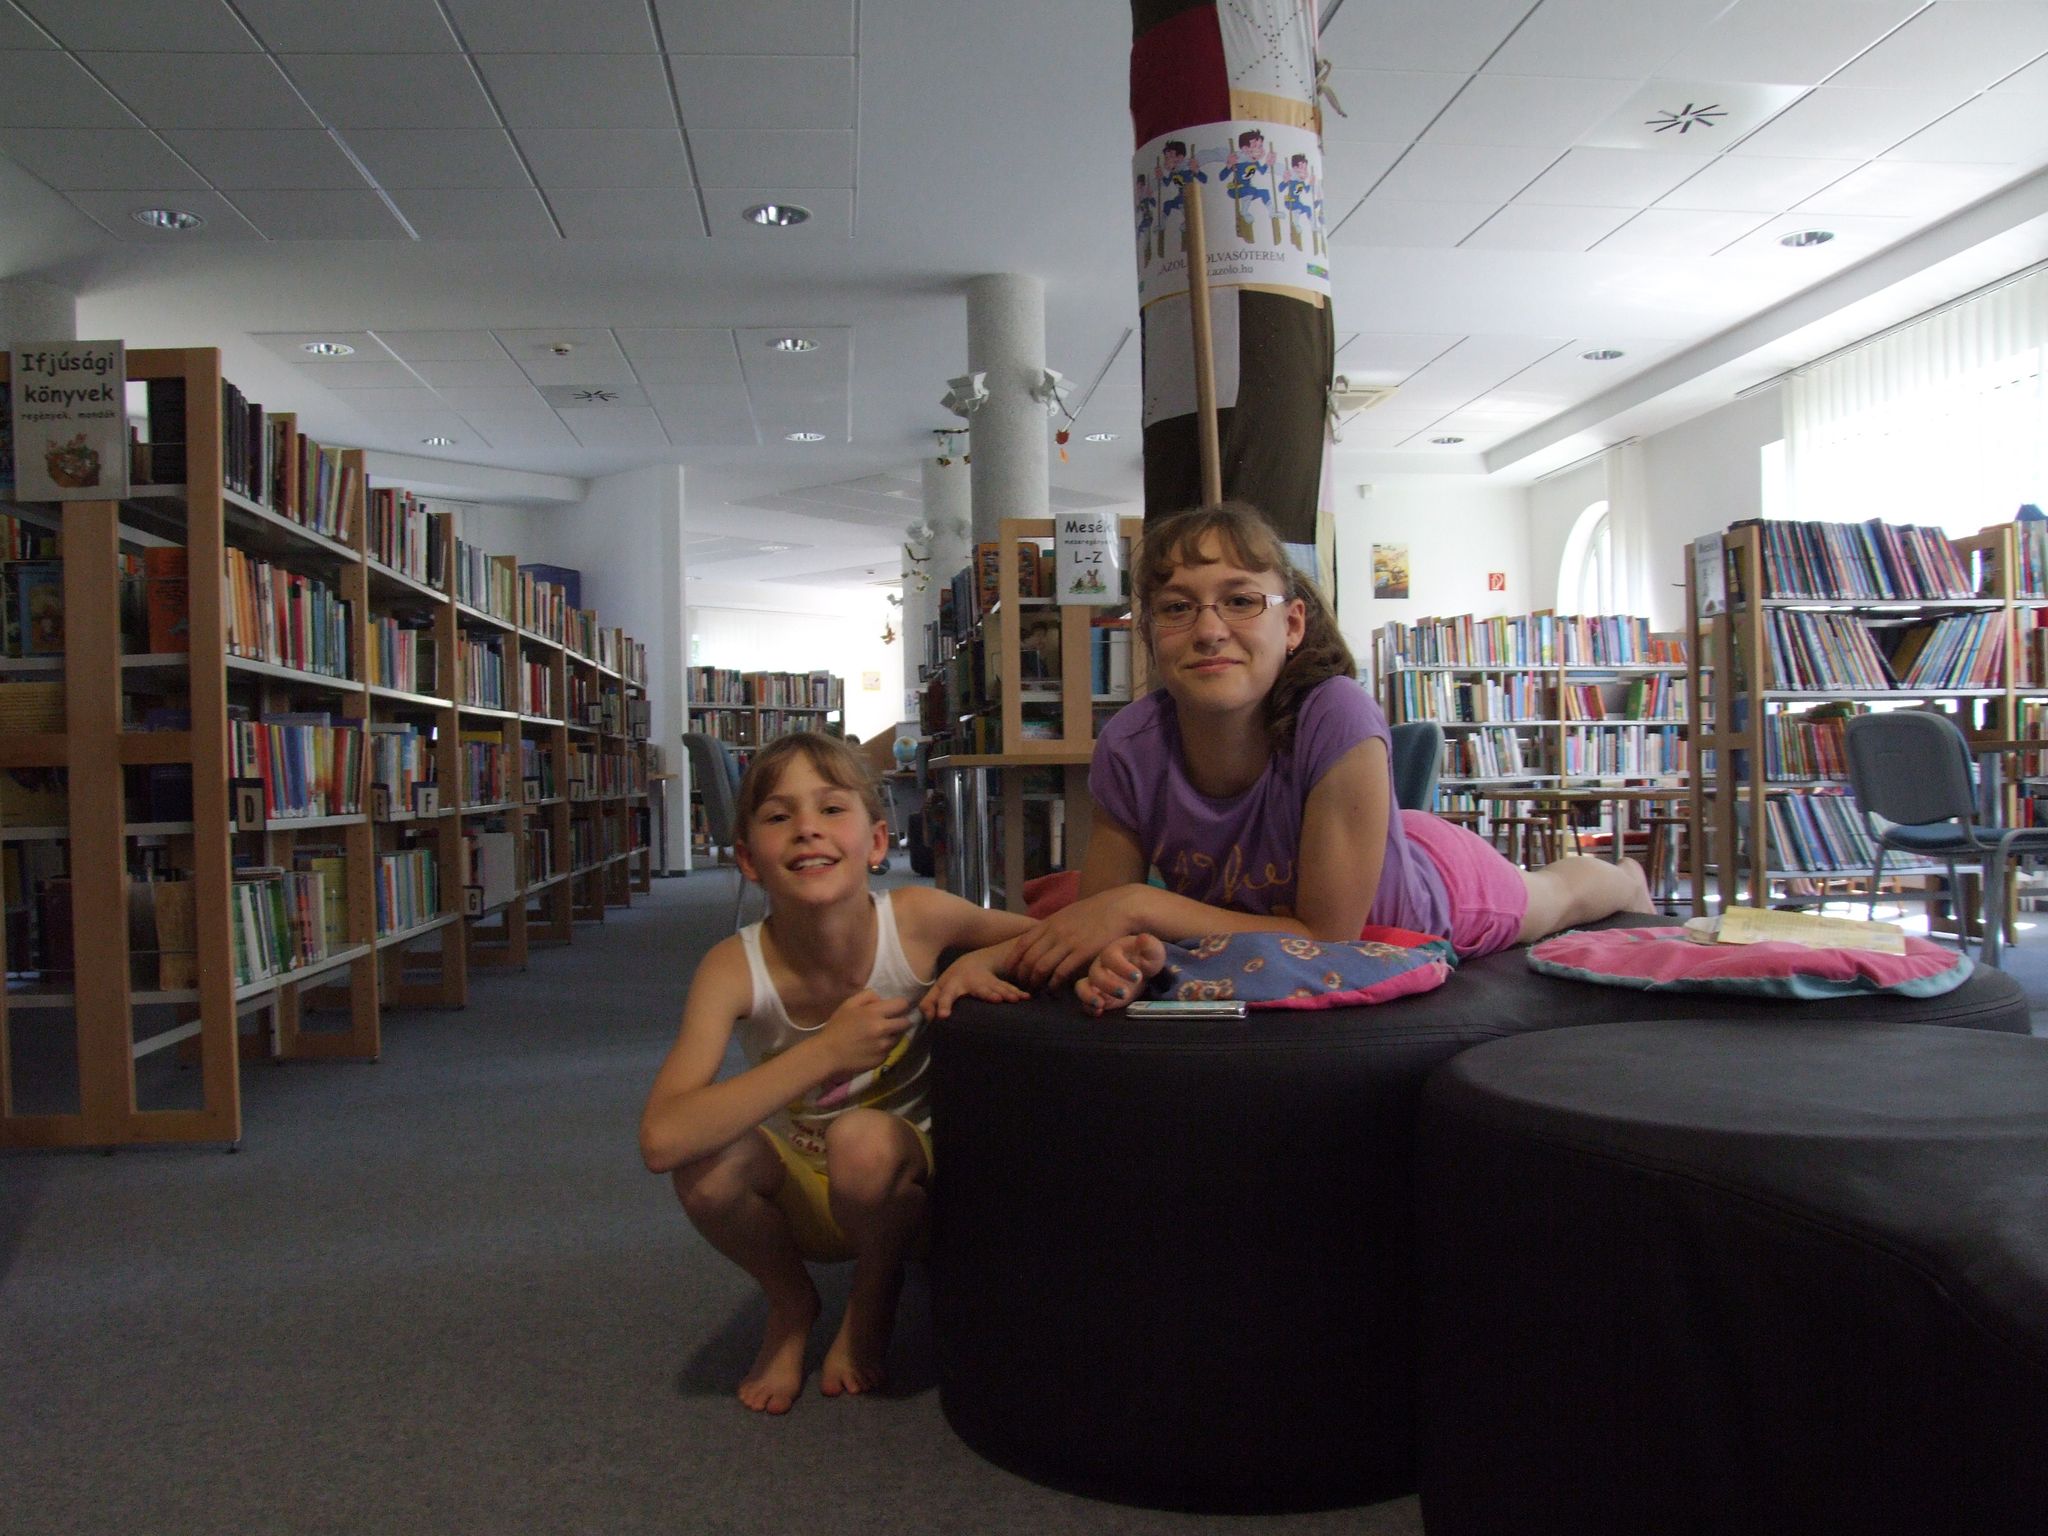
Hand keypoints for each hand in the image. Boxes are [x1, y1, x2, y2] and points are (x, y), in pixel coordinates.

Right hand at [816, 990, 913, 1075]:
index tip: (895, 1009)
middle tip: (891, 1023)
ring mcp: (884, 1046)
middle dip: (900, 1021)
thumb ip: (867, 996)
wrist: (828, 1054)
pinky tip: (873, 1047)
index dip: (900, 1005)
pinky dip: (885, 1048)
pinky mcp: (882, 1059)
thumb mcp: (848, 1004)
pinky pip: (890, 1051)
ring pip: (899, 1038)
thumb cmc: (837, 1028)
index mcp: (874, 1013)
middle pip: (906, 1022)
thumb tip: (882, 999)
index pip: (902, 1004)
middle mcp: (883, 1029)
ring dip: (893, 1035)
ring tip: (879, 1036)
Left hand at [918, 943, 1029, 1019]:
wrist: (972, 962)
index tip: (942, 1016)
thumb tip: (928, 1017)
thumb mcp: (938, 988)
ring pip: (998, 987)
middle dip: (988, 994)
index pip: (946, 995)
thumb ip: (929, 1002)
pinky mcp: (998, 984)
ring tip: (1015, 999)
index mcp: (953, 985)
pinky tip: (1026, 997)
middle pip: (980, 989)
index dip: (943, 1005)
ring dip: (1008, 992)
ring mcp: (987, 982)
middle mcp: (971, 983)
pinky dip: (1018, 992)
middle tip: (996, 999)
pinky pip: (1009, 988)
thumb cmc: (953, 981)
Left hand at [1008, 888, 1140, 991]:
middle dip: (1023, 976)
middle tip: (1023, 986)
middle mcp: (1055, 932)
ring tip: (1036, 991)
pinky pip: (1061, 972)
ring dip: (1036, 982)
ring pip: (1041, 967)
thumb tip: (1040, 939)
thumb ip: (1052, 927)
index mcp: (1049, 923)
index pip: (1021, 944)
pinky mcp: (1082, 952)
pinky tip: (1054, 990)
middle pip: (1028, 958)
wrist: (1119, 908)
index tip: (1011, 973)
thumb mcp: (1067, 915)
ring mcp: (1068, 942)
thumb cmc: (1095, 912)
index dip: (1013, 961)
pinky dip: (1054, 984)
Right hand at [1075, 934, 1167, 1015]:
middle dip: (1108, 985)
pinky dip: (1089, 1008)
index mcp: (1113, 951)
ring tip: (1101, 1005)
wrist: (1142, 967)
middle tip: (1125, 994)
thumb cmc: (1145, 956)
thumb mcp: (1152, 949)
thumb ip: (1149, 945)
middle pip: (1095, 973)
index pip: (1110, 957)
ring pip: (1082, 986)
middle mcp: (1100, 965)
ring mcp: (1096, 981)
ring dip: (1088, 996)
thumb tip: (1143, 938)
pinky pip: (1085, 1001)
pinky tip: (1100, 1012)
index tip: (1138, 976)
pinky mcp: (1097, 995)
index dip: (1121, 967)